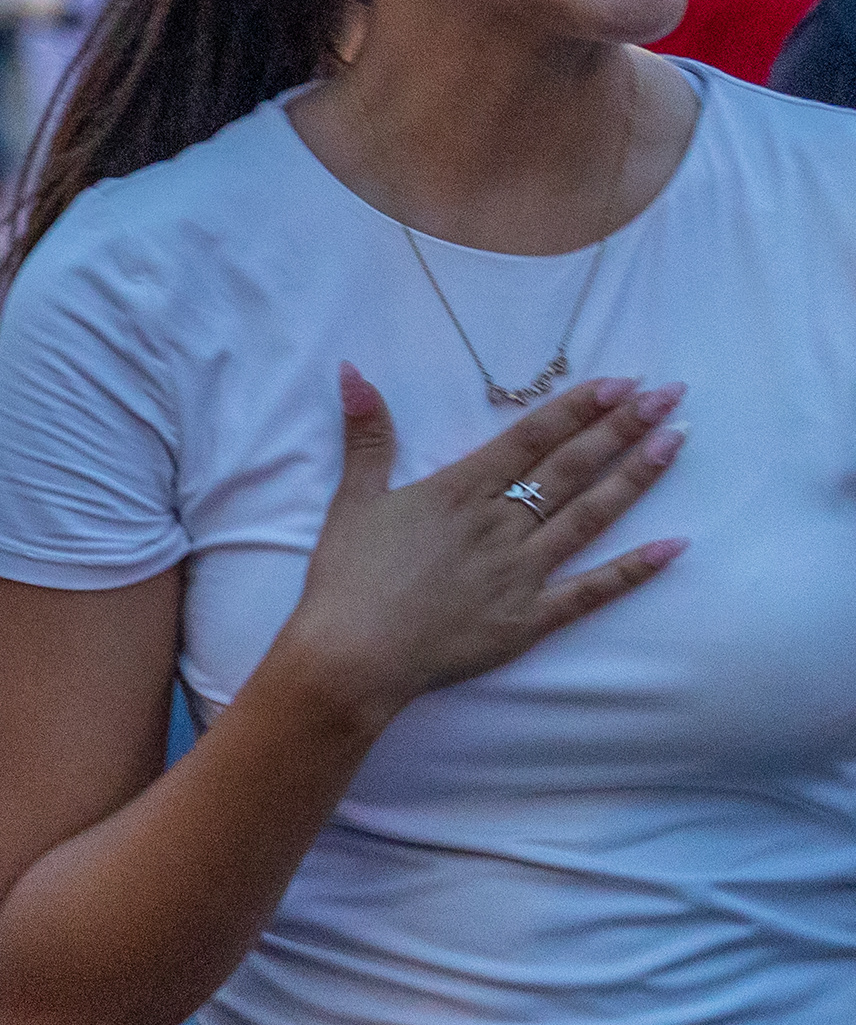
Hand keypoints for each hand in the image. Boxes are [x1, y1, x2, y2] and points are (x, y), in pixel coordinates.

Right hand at [273, 368, 683, 723]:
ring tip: (675, 444)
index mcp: (459, 491)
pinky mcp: (531, 618)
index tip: (621, 381)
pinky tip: (673, 546)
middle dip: (622, 428)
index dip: (577, 407)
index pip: (530, 437)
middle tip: (669, 395)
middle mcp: (501, 524)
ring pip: (589, 517)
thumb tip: (352, 369)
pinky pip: (591, 591)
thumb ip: (366, 435)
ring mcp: (523, 572)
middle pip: (571, 467)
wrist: (354, 654)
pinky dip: (633, 569)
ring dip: (635, 478)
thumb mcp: (353, 499)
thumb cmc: (349, 577)